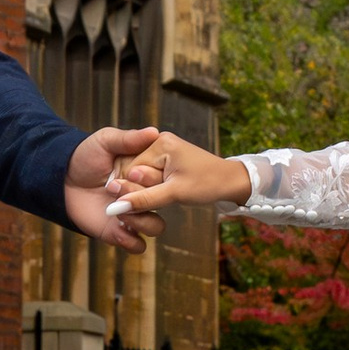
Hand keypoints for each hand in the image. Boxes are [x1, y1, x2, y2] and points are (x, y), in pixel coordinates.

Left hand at [67, 128, 162, 253]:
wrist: (60, 178)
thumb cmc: (84, 156)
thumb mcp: (105, 141)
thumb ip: (129, 138)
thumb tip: (154, 132)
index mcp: (145, 174)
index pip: (164, 180)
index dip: (152, 179)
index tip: (132, 172)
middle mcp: (142, 195)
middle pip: (161, 204)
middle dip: (142, 199)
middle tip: (114, 189)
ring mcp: (131, 215)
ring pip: (155, 227)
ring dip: (141, 221)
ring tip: (117, 211)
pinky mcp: (117, 232)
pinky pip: (137, 245)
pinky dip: (132, 241)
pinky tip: (117, 229)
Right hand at [112, 130, 254, 216]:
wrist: (231, 181)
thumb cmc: (207, 184)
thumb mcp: (174, 194)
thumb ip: (144, 199)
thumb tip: (117, 206)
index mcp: (160, 144)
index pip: (131, 171)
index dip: (137, 191)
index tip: (154, 198)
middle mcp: (159, 142)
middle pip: (135, 173)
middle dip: (146, 190)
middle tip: (169, 193)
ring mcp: (163, 150)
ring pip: (142, 177)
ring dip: (152, 191)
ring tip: (173, 192)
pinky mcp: (166, 159)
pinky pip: (151, 176)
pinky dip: (156, 188)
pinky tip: (169, 191)